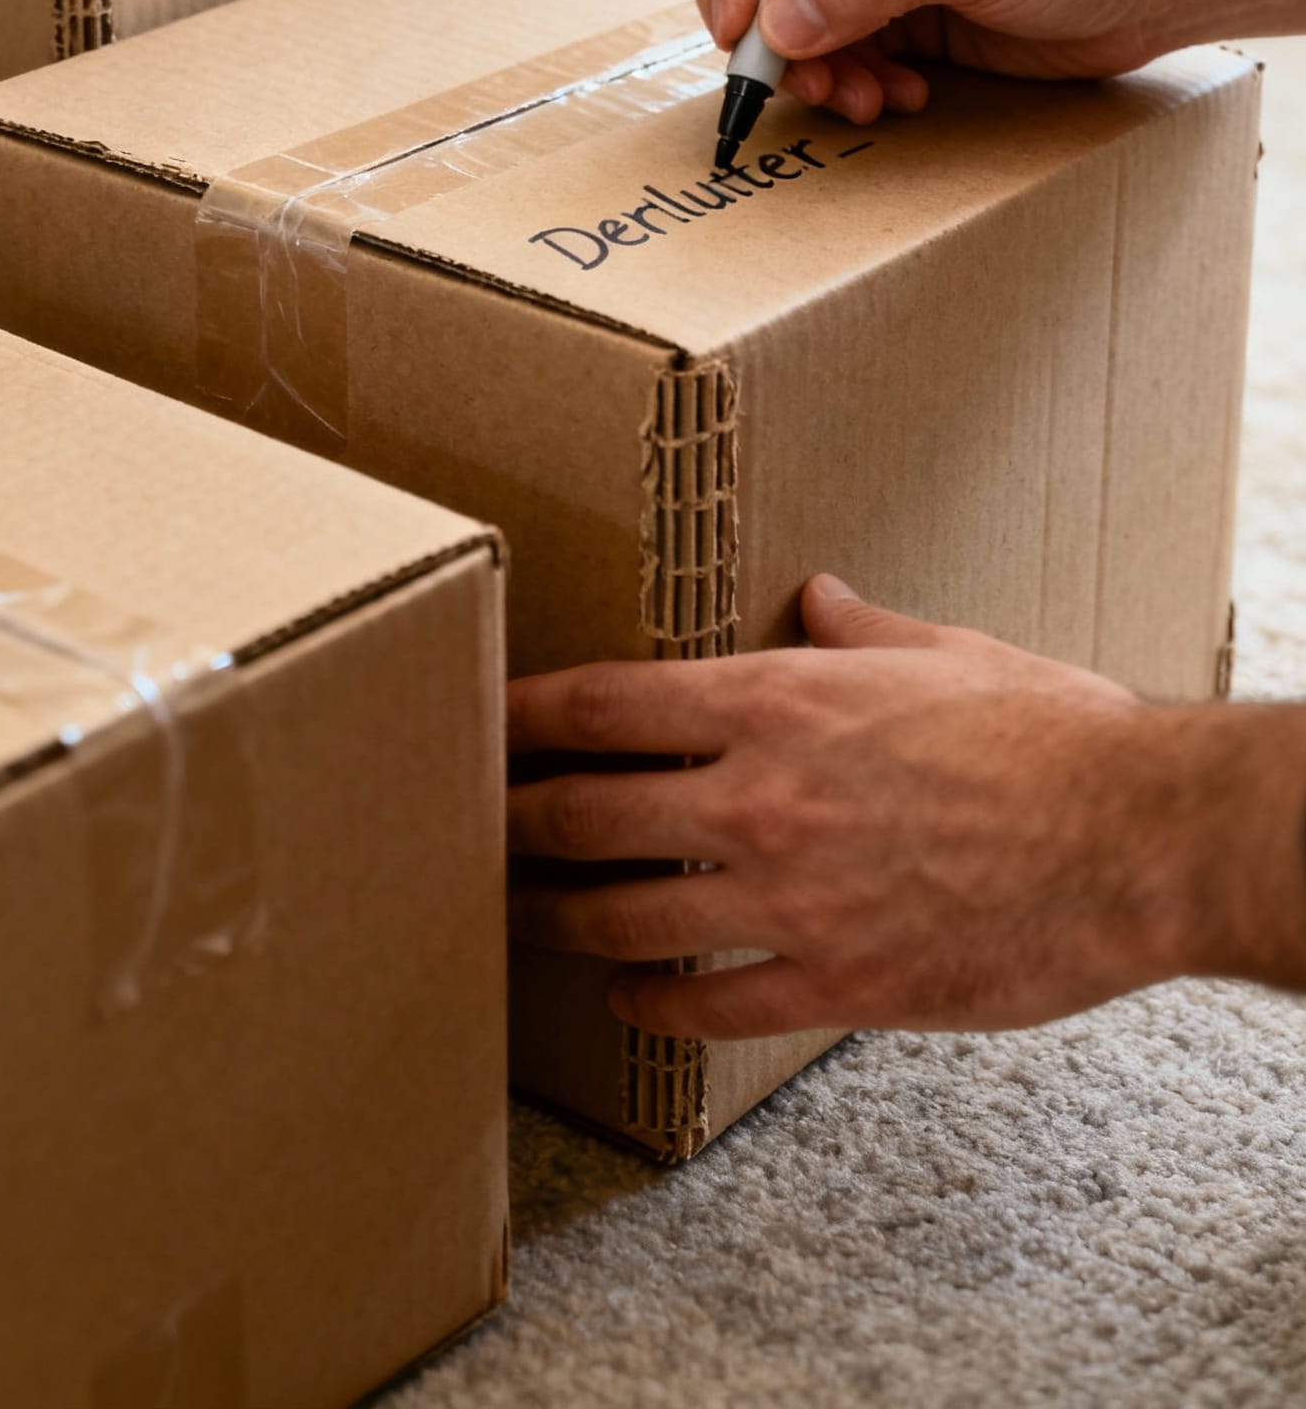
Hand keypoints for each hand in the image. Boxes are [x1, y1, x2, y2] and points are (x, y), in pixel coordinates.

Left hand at [508, 581, 1305, 1038]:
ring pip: (625, 917)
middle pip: (586, 814)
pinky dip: (652, 1004)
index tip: (479, 717)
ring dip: (558, 917)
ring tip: (517, 916)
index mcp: (778, 702)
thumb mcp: (947, 649)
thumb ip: (860, 630)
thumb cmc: (1050, 732)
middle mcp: (759, 800)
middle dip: (513, 820)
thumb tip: (816, 597)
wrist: (1137, 839)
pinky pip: (710, 1004)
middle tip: (465, 824)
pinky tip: (624, 1000)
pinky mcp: (836, 984)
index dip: (525, 713)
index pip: (605, 704)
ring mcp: (789, 900)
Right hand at [683, 0, 1171, 127]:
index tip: (739, 22)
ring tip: (862, 99)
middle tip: (797, 78)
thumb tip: (777, 23)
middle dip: (764, 25)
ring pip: (782, 17)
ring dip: (810, 69)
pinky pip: (831, 53)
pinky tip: (901, 96)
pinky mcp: (892, 9)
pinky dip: (850, 84)